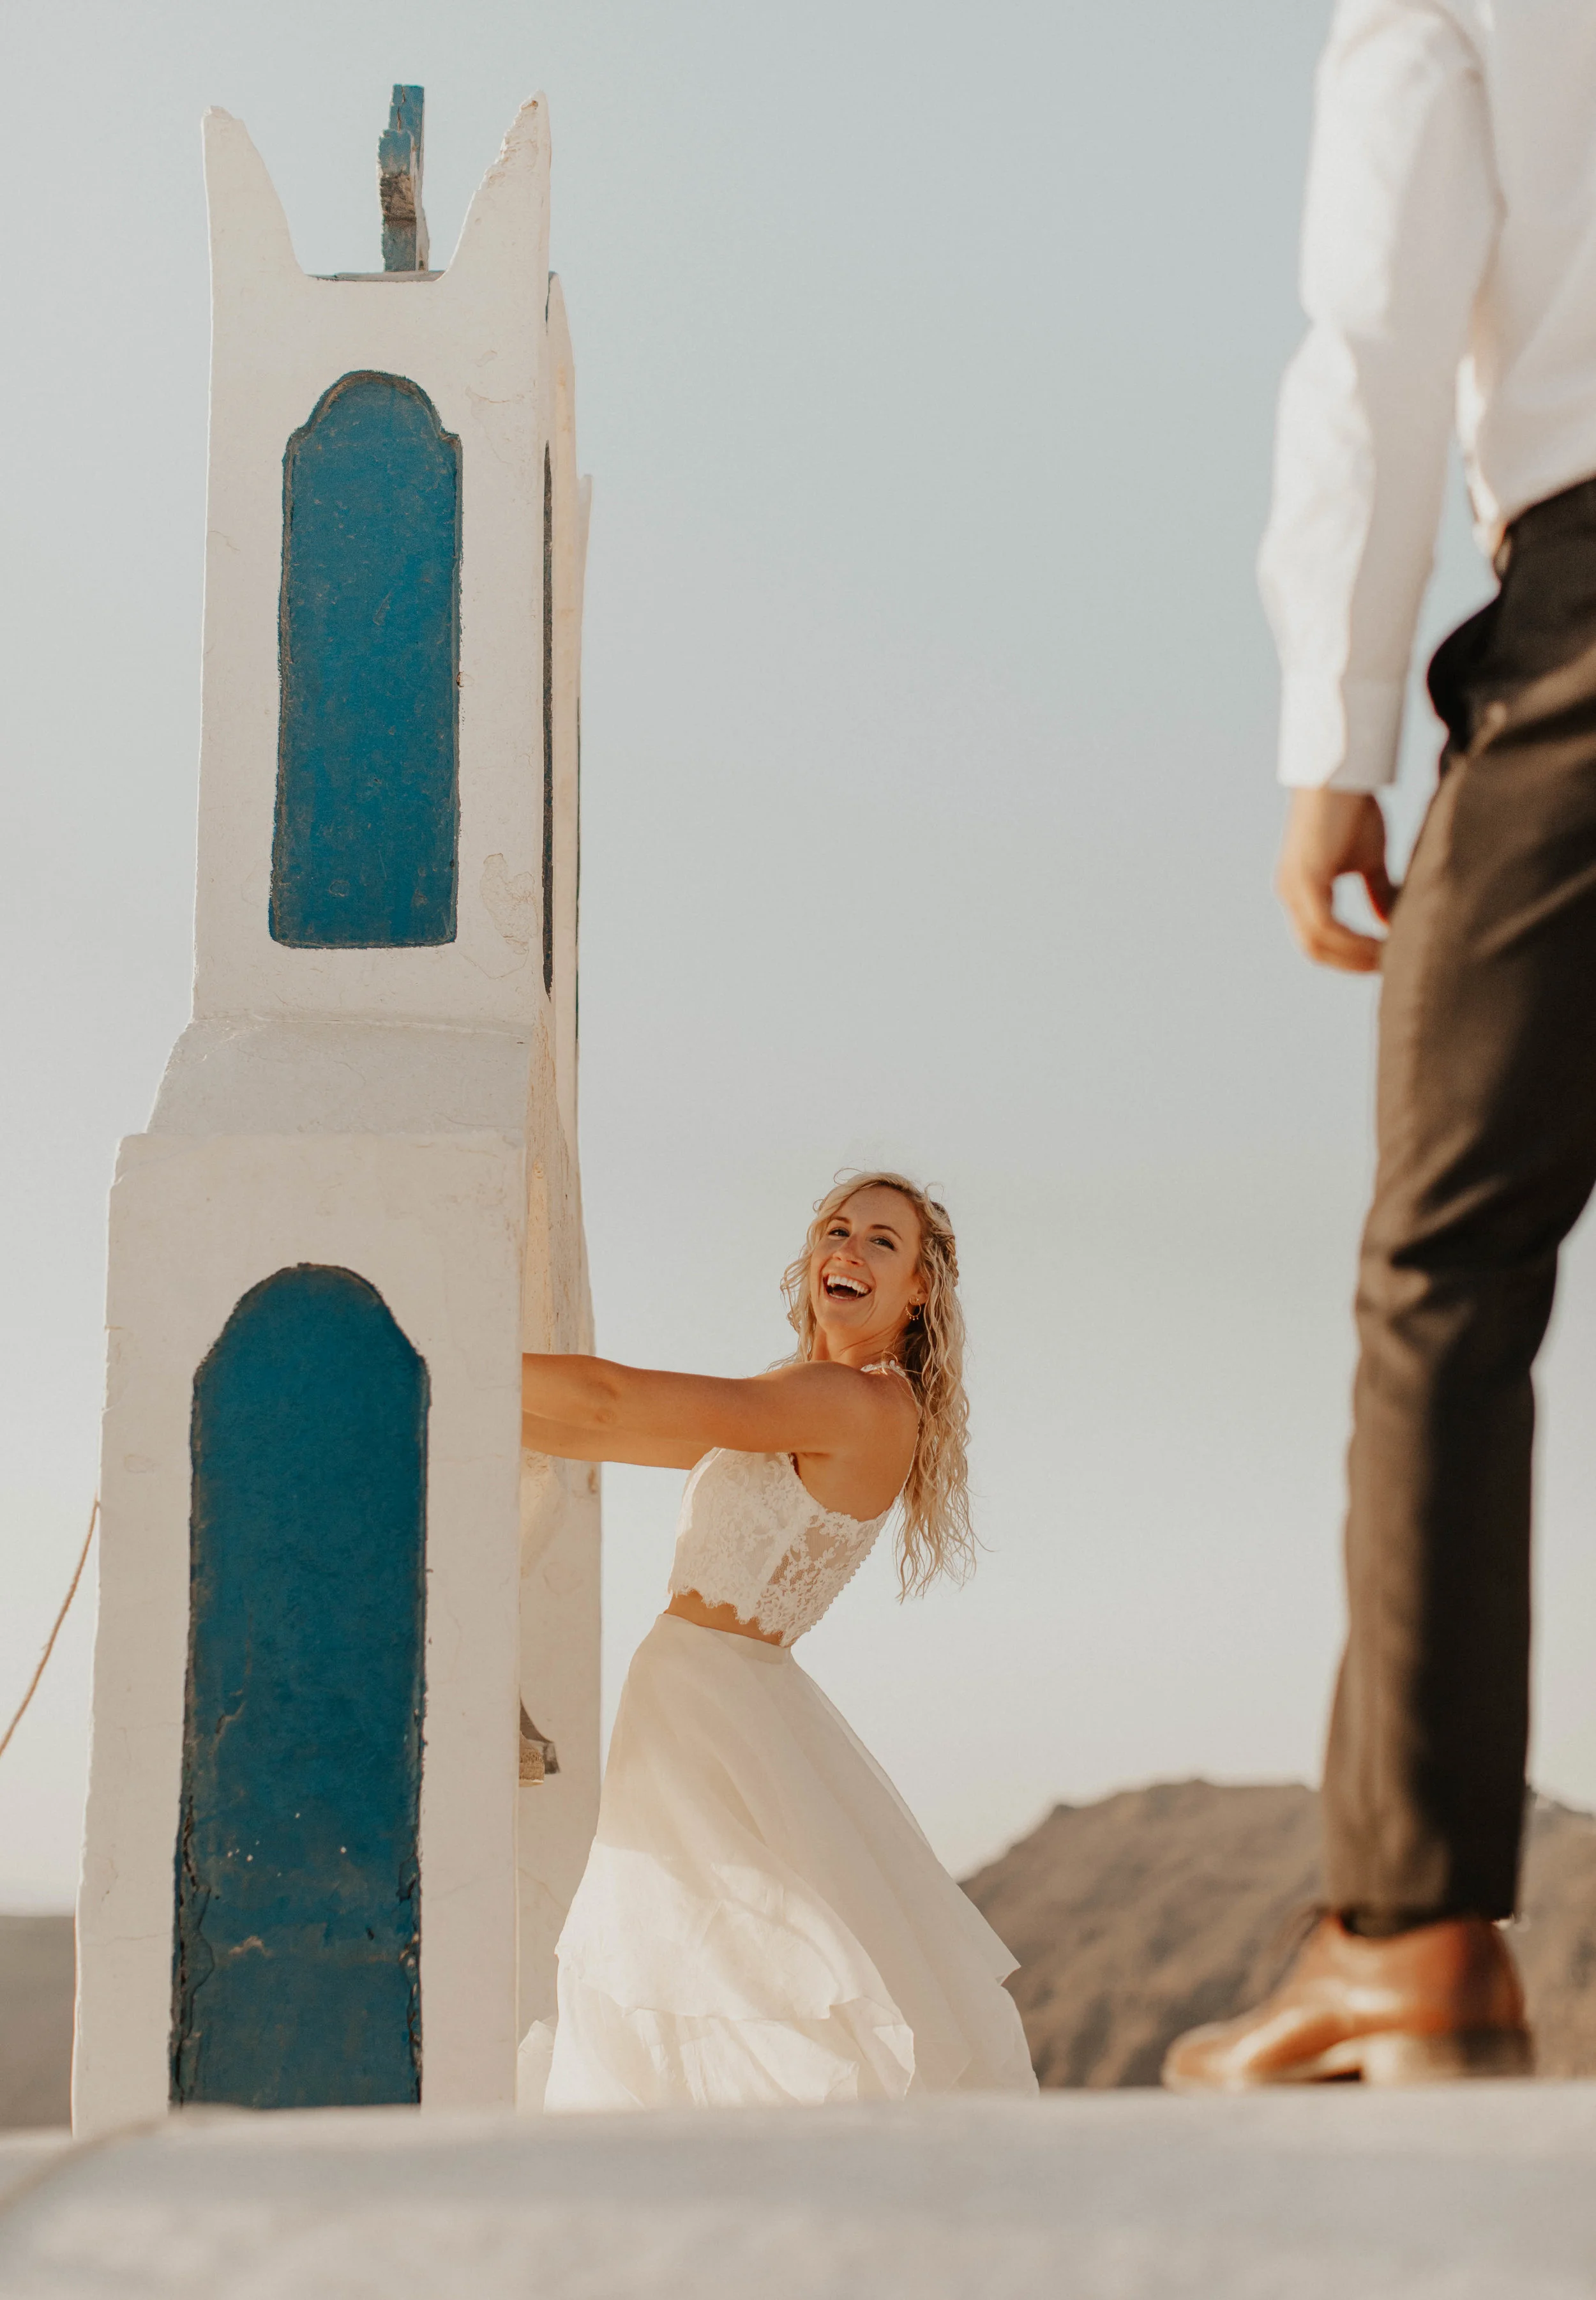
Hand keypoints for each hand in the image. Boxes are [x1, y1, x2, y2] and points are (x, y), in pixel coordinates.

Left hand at [1276, 789, 1394, 972]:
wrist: (1344, 774)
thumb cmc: (1354, 810)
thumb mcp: (1370, 861)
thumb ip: (1378, 893)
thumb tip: (1392, 925)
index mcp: (1302, 891)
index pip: (1319, 939)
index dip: (1348, 956)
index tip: (1380, 963)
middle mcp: (1290, 893)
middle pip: (1315, 949)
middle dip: (1350, 963)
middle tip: (1386, 968)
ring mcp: (1293, 887)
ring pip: (1319, 942)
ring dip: (1355, 955)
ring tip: (1388, 957)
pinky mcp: (1305, 879)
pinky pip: (1325, 925)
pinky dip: (1352, 939)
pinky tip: (1379, 942)